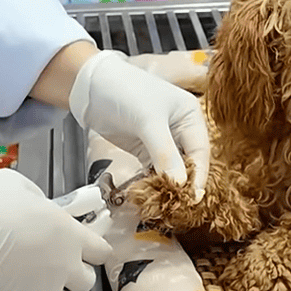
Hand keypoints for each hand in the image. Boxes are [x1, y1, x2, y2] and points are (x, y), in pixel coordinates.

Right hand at [0, 169, 110, 290]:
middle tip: (54, 267)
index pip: (102, 251)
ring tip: (33, 289)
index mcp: (68, 234)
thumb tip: (41, 209)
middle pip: (87, 283)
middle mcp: (61, 266)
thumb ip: (38, 200)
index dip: (93, 250)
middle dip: (74, 277)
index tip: (81, 248)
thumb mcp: (16, 185)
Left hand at [69, 50, 209, 195]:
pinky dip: (152, 181)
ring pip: (171, 168)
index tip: (193, 197)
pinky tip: (150, 193)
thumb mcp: (148, 121)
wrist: (89, 86)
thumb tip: (181, 183)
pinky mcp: (143, 148)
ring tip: (164, 203)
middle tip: (178, 204)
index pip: (200, 150)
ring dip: (167, 184)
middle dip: (184, 182)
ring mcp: (161, 139)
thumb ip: (164, 153)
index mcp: (190, 115)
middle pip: (188, 162)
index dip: (198, 175)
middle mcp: (180, 128)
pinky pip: (153, 169)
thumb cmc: (124, 91)